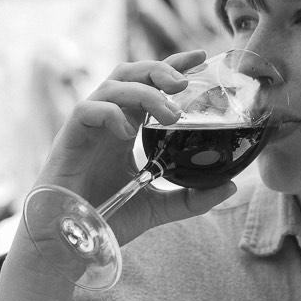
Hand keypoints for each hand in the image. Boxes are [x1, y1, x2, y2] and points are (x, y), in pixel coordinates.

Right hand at [32, 50, 235, 244]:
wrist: (69, 243)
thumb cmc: (106, 218)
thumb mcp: (159, 207)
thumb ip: (193, 198)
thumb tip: (231, 185)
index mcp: (128, 129)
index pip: (150, 84)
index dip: (174, 65)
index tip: (202, 57)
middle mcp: (108, 122)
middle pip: (129, 72)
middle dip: (158, 69)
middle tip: (183, 84)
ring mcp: (88, 128)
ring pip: (112, 86)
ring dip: (144, 94)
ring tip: (169, 115)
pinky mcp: (69, 139)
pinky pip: (87, 110)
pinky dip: (111, 114)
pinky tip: (129, 133)